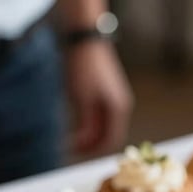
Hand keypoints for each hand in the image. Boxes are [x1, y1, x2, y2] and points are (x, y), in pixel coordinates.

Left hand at [65, 40, 133, 155]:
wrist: (85, 37)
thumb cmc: (83, 67)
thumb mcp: (80, 99)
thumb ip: (85, 125)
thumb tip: (85, 143)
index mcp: (119, 110)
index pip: (110, 141)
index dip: (93, 151)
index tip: (74, 153)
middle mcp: (121, 107)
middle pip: (109, 135)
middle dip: (90, 144)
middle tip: (70, 147)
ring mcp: (116, 99)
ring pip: (104, 126)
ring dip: (89, 134)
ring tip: (71, 137)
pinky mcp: (108, 93)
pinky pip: (101, 116)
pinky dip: (90, 123)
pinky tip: (76, 123)